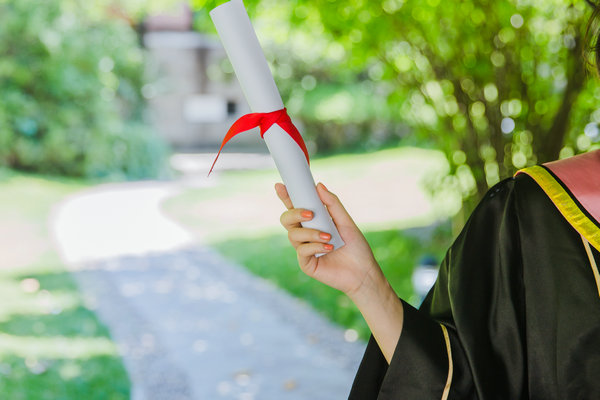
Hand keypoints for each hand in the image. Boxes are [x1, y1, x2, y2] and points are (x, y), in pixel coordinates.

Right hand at [275, 182, 381, 297]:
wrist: (363, 271)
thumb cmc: (355, 247)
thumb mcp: (346, 221)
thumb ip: (332, 204)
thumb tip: (319, 185)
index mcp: (313, 222)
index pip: (295, 207)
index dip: (286, 196)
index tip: (280, 185)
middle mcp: (305, 234)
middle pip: (286, 219)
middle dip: (294, 213)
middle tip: (310, 214)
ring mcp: (304, 249)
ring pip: (293, 235)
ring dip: (311, 233)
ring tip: (329, 236)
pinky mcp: (306, 263)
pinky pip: (302, 250)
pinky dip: (315, 246)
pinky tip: (329, 247)